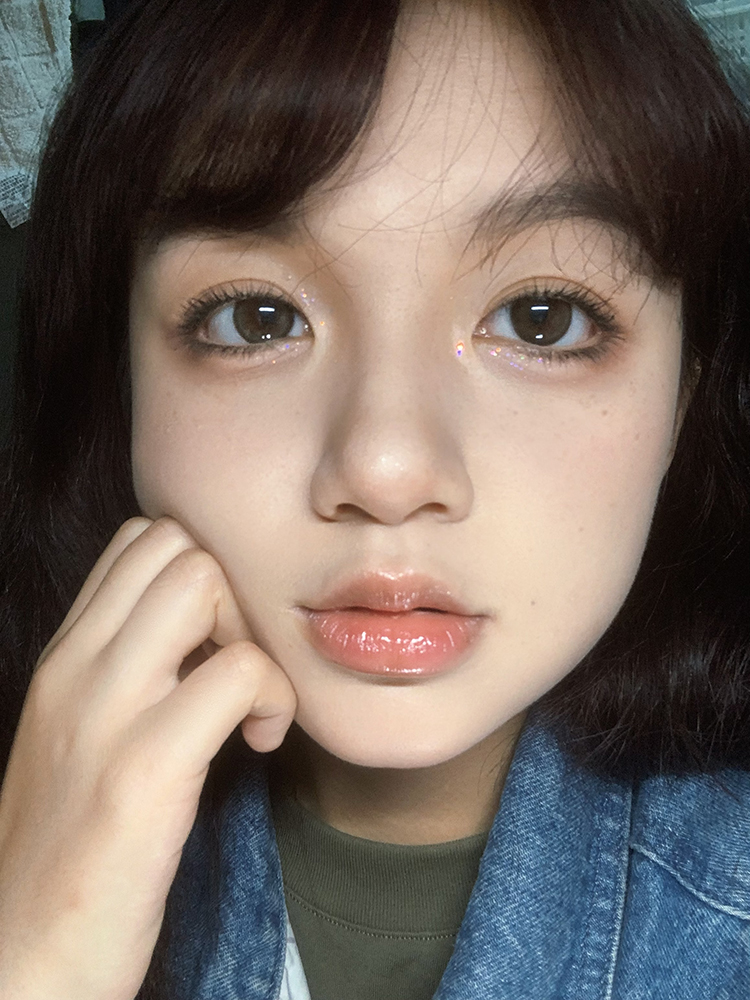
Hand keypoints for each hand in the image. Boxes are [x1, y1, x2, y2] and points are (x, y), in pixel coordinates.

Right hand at [0, 517, 297, 998]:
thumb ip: (122, 667)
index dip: (200, 572)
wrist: (24, 958)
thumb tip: (199, 627)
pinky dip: (273, 699)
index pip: (139, 539)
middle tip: (241, 665)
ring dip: (254, 636)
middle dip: (233, 593)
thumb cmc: (67, 846)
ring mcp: (106, 713)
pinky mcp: (145, 770)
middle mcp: (75, 668)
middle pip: (180, 546)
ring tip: (253, 703)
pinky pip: (240, 673)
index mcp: (62, 658)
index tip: (217, 639)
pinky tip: (261, 744)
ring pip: (205, 583)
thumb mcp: (76, 733)